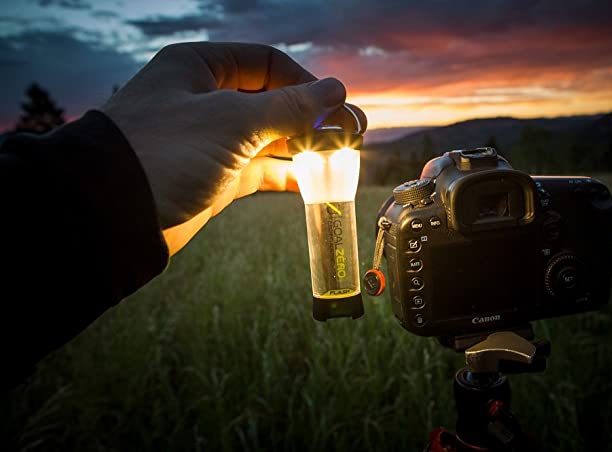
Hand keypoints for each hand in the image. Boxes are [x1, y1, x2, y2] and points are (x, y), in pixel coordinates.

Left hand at [100, 42, 366, 255]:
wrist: (114, 216)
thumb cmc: (166, 152)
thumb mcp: (233, 121)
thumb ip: (289, 107)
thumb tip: (335, 89)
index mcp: (200, 68)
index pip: (267, 64)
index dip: (305, 82)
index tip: (337, 104)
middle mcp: (204, 99)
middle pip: (271, 101)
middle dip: (312, 117)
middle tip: (353, 132)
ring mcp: (209, 140)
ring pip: (268, 137)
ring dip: (304, 146)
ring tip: (344, 155)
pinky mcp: (213, 176)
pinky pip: (259, 169)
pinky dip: (286, 173)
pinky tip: (314, 180)